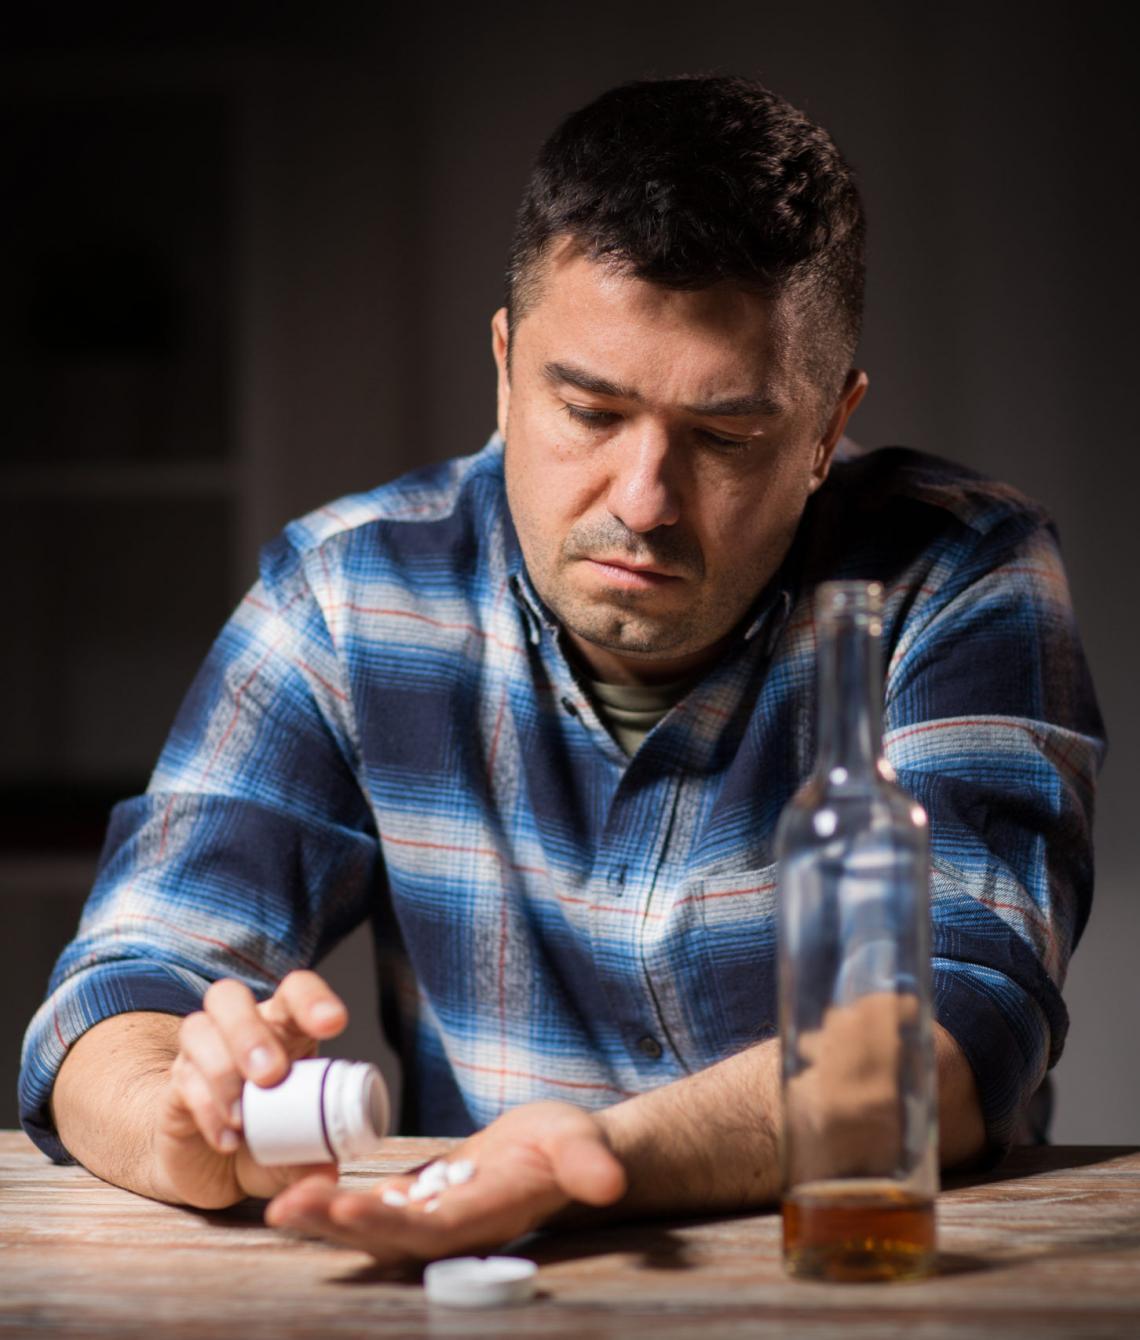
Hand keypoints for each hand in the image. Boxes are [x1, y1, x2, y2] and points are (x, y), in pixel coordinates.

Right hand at [152, 970, 348, 1207]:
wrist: (211, 1166)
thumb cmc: (266, 1138)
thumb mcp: (297, 1152)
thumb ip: (313, 1159)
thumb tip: (329, 1175)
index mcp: (283, 1027)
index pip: (295, 991)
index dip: (312, 999)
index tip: (333, 1023)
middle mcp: (239, 1030)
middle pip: (229, 998)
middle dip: (249, 1032)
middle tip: (270, 1075)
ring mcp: (201, 1054)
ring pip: (196, 1028)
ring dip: (222, 1070)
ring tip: (243, 1116)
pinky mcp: (176, 1086)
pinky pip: (182, 1082)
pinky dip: (205, 1110)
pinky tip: (226, 1138)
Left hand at [264, 1100, 626, 1265]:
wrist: (561, 1154)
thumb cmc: (573, 1148)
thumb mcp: (581, 1146)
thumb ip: (590, 1164)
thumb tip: (609, 1181)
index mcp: (485, 1218)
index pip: (431, 1230)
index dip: (388, 1226)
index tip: (347, 1212)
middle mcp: (451, 1230)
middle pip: (385, 1237)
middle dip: (334, 1227)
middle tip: (285, 1208)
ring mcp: (430, 1219)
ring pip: (369, 1226)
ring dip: (324, 1219)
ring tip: (280, 1203)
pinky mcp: (418, 1202)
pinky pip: (370, 1207)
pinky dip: (336, 1200)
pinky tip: (299, 1184)